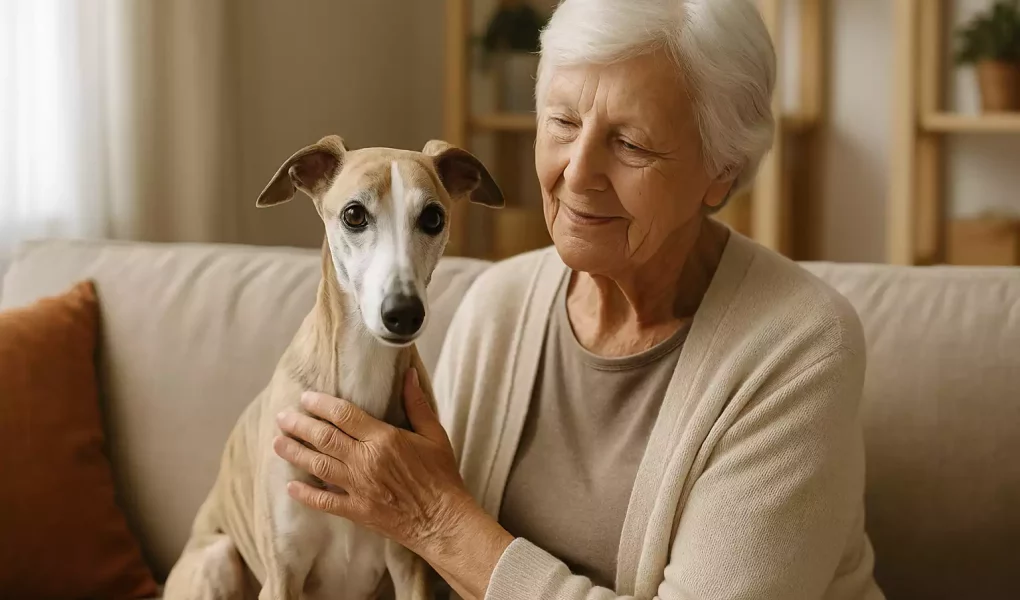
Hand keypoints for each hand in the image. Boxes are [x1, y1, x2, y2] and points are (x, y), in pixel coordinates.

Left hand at [273, 367, 473, 555]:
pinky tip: (290, 487)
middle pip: (324, 438)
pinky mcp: (357, 511)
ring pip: (318, 465)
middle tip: (282, 416)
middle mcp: (366, 461)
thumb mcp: (434, 435)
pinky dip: (305, 494)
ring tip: (277, 442)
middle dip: (299, 425)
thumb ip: (417, 404)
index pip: (344, 415)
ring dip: (295, 453)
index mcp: (384, 438)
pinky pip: (324, 501)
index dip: (321, 404)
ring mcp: (359, 487)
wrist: (443, 520)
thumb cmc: (441, 475)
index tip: (305, 397)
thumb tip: (410, 374)